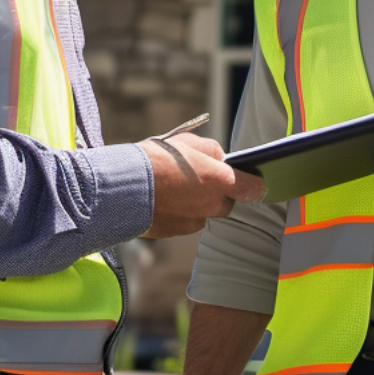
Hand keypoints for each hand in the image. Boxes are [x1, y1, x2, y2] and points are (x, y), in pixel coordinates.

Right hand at [141, 133, 263, 238]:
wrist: (120, 187)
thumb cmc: (155, 159)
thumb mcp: (187, 143)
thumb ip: (212, 151)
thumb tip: (220, 159)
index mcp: (220, 181)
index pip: (253, 188)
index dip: (253, 184)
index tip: (252, 181)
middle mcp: (211, 205)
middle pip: (226, 202)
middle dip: (218, 193)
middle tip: (200, 179)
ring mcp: (193, 221)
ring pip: (204, 213)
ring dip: (197, 204)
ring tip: (174, 188)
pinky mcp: (175, 232)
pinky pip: (184, 222)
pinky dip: (179, 213)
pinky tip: (162, 200)